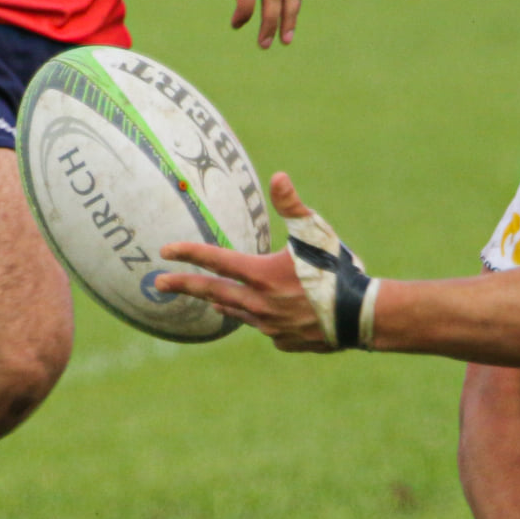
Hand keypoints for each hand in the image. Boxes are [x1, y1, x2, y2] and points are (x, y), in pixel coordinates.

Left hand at [157, 174, 339, 350]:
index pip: (215, 261)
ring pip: (238, 313)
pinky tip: (274, 314)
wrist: (362, 317)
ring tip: (211, 299)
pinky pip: (267, 329)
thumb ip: (292, 206)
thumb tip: (278, 176)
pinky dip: (264, 318)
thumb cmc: (339, 270)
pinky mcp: (283, 341)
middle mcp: (258, 303)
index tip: (165, 251)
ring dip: (223, 302)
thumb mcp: (315, 233)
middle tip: (158, 284)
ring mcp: (269, 327)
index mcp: (261, 274)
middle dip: (183, 286)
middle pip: (211, 292)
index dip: (189, 253)